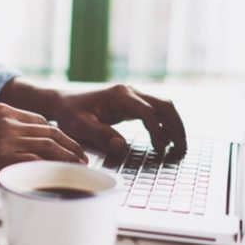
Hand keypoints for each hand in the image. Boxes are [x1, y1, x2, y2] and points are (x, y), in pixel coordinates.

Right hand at [0, 103, 86, 182]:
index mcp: (1, 110)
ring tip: (80, 167)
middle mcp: (7, 121)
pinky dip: (52, 169)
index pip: (40, 120)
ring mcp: (5, 139)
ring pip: (48, 146)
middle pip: (50, 132)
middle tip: (82, 157)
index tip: (67, 144)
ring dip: (68, 157)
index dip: (58, 134)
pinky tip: (60, 176)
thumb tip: (16, 144)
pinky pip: (34, 162)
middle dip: (70, 145)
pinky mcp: (0, 158)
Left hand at [52, 85, 186, 154]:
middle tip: (182, 150)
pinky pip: (155, 111)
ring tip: (179, 148)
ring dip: (174, 125)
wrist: (62, 102)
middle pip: (164, 105)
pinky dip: (164, 125)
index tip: (160, 151)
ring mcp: (132, 96)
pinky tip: (165, 141)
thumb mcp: (79, 126)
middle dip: (176, 127)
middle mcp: (129, 92)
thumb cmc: (69, 113)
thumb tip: (122, 146)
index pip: (148, 113)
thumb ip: (100, 135)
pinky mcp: (131, 103)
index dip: (157, 132)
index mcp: (119, 96)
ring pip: (163, 106)